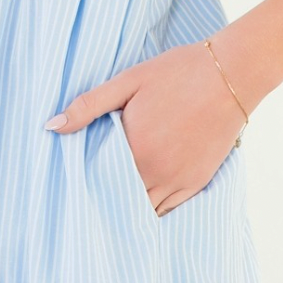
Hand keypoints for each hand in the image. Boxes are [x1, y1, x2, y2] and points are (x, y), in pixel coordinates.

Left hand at [44, 36, 250, 215]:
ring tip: (113, 206)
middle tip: (89, 200)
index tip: (73, 186)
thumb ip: (88, 106)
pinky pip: (169, 210)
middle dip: (105, 200)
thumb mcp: (128, 81)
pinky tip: (141, 206)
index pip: (97, 180)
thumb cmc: (177, 72)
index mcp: (134, 148)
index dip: (85, 185)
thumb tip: (51, 126)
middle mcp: (155, 171)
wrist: (230, 74)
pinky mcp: (197, 182)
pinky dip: (153, 210)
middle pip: (119, 200)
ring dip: (128, 209)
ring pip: (144, 210)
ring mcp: (178, 180)